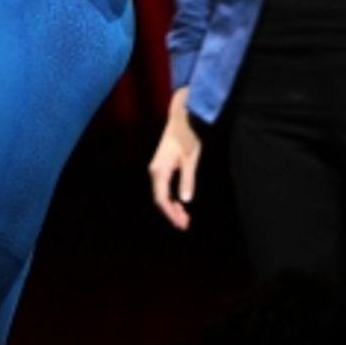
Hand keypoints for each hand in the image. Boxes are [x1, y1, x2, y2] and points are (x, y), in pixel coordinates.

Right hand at [150, 88, 201, 229]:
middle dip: (172, 213)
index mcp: (160, 171)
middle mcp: (154, 171)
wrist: (182, 120)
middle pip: (160, 199)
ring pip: (161, 194)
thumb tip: (185, 200)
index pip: (161, 199)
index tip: (181, 224)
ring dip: (172, 207)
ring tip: (185, 217)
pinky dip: (171, 197)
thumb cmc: (188, 138)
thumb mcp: (190, 160)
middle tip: (185, 224)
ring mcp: (156, 169)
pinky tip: (180, 203)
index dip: (170, 214)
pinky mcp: (160, 167)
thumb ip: (187, 180)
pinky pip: (163, 187)